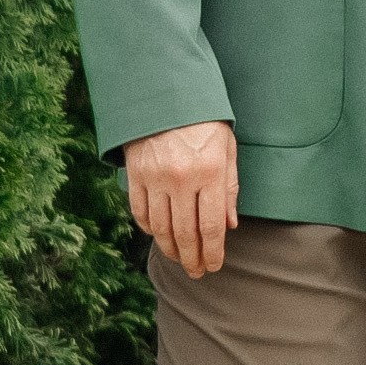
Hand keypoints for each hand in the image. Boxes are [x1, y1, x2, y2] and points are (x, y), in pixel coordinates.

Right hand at [125, 120, 238, 277]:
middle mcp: (181, 179)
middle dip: (192, 258)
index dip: (212, 252)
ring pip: (161, 228)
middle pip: (185, 233)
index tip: (213, 266)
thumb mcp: (226, 148)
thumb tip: (230, 225)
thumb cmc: (203, 120)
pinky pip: (140, 212)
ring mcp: (155, 178)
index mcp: (209, 172)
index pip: (211, 226)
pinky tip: (159, 235)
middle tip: (196, 272)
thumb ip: (229, 188)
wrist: (165, 92)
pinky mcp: (135, 174)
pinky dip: (149, 229)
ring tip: (180, 258)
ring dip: (170, 248)